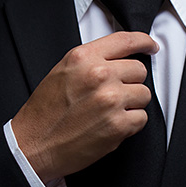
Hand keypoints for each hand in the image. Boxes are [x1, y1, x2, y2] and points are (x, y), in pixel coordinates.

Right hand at [11, 32, 158, 181]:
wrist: (34, 145)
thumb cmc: (45, 112)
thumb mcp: (62, 71)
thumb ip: (91, 60)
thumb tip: (120, 58)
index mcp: (84, 58)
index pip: (126, 41)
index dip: (144, 42)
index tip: (151, 46)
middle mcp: (99, 75)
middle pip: (139, 70)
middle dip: (130, 82)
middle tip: (113, 94)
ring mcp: (111, 100)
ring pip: (144, 94)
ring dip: (132, 104)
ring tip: (109, 111)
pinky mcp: (118, 125)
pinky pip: (141, 118)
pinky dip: (130, 124)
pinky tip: (110, 125)